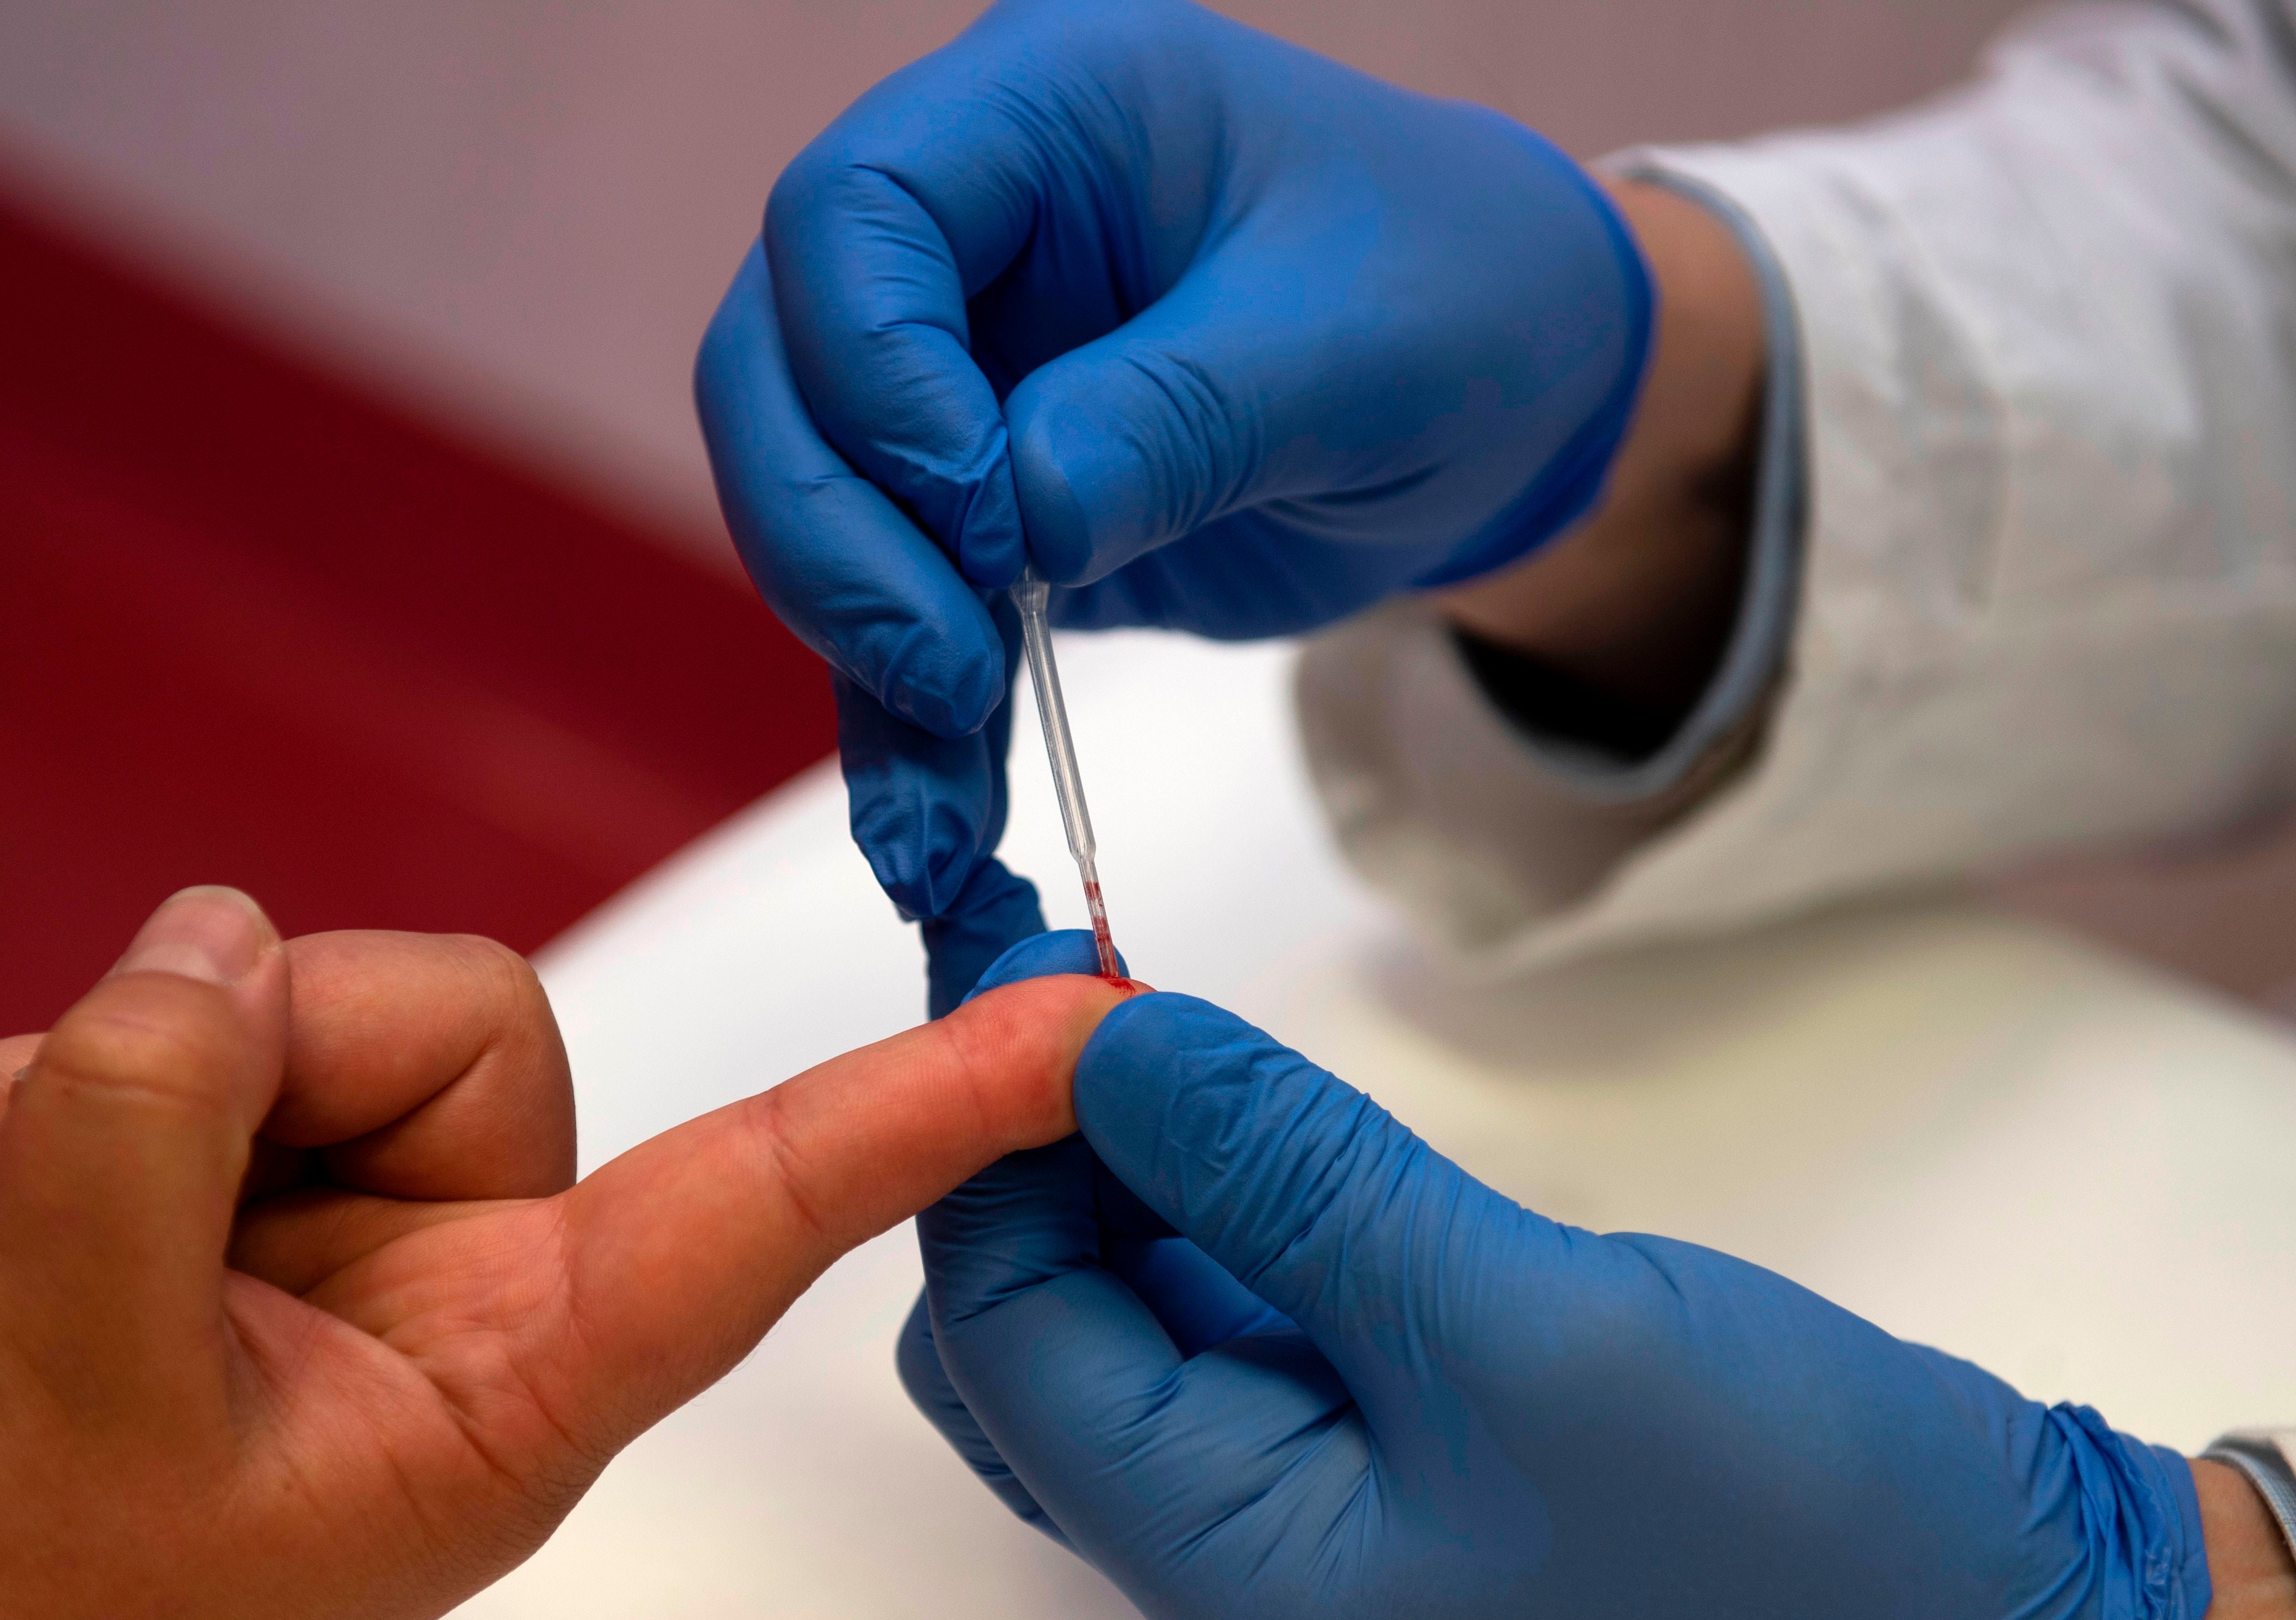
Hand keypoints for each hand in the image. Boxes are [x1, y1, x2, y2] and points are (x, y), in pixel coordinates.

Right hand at [696, 0, 1652, 918]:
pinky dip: (904, 729)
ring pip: (808, 501)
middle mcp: (968, 226)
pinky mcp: (971, 509)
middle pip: (781, 364)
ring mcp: (954, 369)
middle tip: (941, 669)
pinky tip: (934, 837)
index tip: (985, 513)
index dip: (877, 371)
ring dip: (856, 651)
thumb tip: (1020, 521)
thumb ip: (1181, 415)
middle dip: (833, 535)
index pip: (857, 210)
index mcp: (1047, 107)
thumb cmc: (1459, 298)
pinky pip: (891, 613)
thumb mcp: (1356, 346)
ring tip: (941, 792)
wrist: (1514, 395)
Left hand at [901, 935, 2295, 1619]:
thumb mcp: (1516, 1322)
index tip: (1047, 970)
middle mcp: (1241, 1566)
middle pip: (1041, 1342)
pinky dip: (1251, 1223)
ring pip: (1146, 1329)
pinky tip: (1294, 1138)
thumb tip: (1107, 1045)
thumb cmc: (1784, 1529)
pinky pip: (1263, 1335)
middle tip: (1123, 990)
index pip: (1001, 1340)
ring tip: (1205, 1044)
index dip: (994, 1149)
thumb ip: (1288, 1182)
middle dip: (1050, 1166)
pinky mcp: (1411, 1468)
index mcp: (1228, 1575)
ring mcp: (1328, 1521)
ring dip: (1150, 1184)